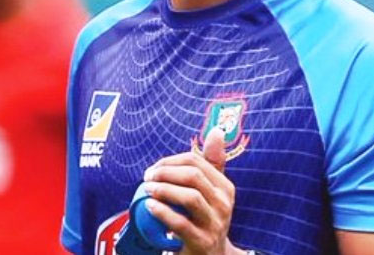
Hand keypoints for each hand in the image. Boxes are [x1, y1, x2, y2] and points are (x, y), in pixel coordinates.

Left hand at [142, 128, 245, 254]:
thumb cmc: (206, 219)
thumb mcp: (212, 193)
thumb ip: (212, 164)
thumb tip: (216, 131)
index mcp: (225, 188)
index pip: (197, 161)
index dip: (172, 161)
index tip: (154, 168)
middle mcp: (224, 204)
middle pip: (194, 176)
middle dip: (166, 172)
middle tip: (147, 177)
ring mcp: (215, 224)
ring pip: (190, 197)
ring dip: (164, 190)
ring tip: (147, 189)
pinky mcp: (202, 242)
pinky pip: (181, 223)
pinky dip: (163, 212)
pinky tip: (150, 207)